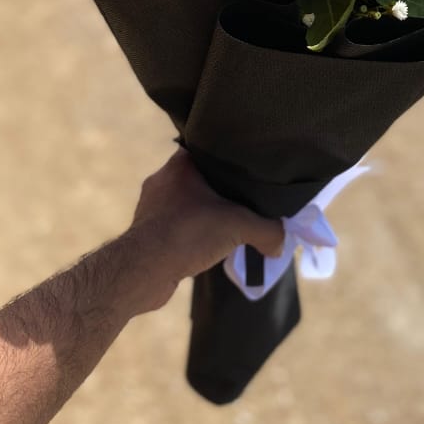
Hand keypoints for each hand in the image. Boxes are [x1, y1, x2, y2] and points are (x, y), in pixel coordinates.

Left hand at [124, 150, 283, 313]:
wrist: (142, 271)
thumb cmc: (188, 233)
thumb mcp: (239, 225)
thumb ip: (267, 230)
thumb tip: (281, 244)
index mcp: (179, 165)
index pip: (207, 152)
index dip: (228, 161)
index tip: (246, 171)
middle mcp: (161, 180)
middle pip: (199, 180)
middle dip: (219, 193)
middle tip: (242, 202)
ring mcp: (150, 207)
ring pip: (186, 205)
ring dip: (203, 216)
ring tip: (225, 227)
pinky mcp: (144, 232)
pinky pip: (174, 227)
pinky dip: (190, 235)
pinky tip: (203, 247)